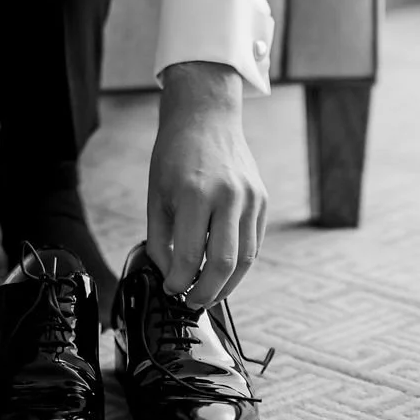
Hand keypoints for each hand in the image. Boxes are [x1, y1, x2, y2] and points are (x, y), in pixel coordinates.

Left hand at [146, 61, 267, 312]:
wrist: (206, 117)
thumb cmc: (174, 155)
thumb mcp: (156, 194)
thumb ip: (160, 238)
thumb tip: (170, 276)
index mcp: (195, 193)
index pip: (189, 255)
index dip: (178, 282)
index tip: (171, 290)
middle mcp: (228, 196)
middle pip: (223, 263)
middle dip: (206, 292)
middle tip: (191, 303)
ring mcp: (251, 197)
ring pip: (245, 258)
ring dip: (227, 285)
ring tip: (209, 294)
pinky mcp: (263, 199)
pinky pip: (254, 242)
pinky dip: (240, 264)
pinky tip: (223, 271)